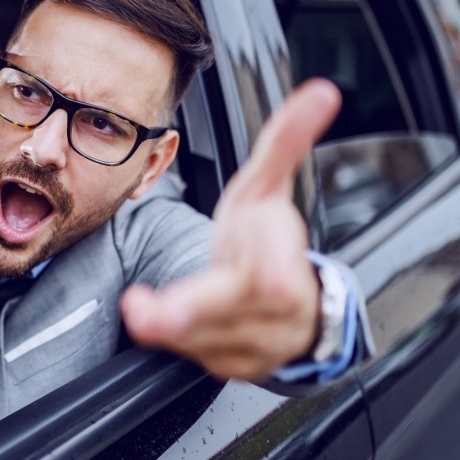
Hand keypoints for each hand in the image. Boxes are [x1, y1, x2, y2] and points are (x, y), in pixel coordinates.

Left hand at [121, 79, 341, 381]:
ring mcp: (257, 347)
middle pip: (235, 320)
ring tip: (139, 309)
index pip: (279, 279)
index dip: (266, 280)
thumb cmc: (267, 240)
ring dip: (169, 330)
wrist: (287, 304)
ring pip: (207, 346)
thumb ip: (286, 143)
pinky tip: (153, 323)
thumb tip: (321, 92)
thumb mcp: (269, 191)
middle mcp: (277, 316)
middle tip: (143, 311)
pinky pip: (195, 362)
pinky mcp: (232, 368)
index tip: (260, 281)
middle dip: (191, 314)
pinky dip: (172, 344)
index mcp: (287, 269)